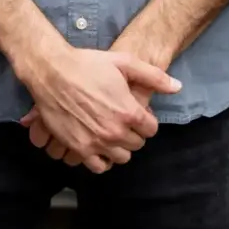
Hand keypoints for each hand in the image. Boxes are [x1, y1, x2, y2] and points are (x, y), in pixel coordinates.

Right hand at [17, 47, 178, 173]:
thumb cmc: (87, 64)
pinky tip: (98, 145)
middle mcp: (115, 132)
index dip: (145, 120)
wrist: (52, 72)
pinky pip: (99, 166)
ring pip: (121, 158)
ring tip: (110, 133)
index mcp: (129, 113)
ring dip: (119, 147)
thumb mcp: (124, 62)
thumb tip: (177, 87)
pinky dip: (101, 159)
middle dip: (133, 133)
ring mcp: (97, 143)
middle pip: (137, 145)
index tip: (135, 112)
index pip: (151, 130)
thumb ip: (154, 77)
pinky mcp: (79, 148)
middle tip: (122, 120)